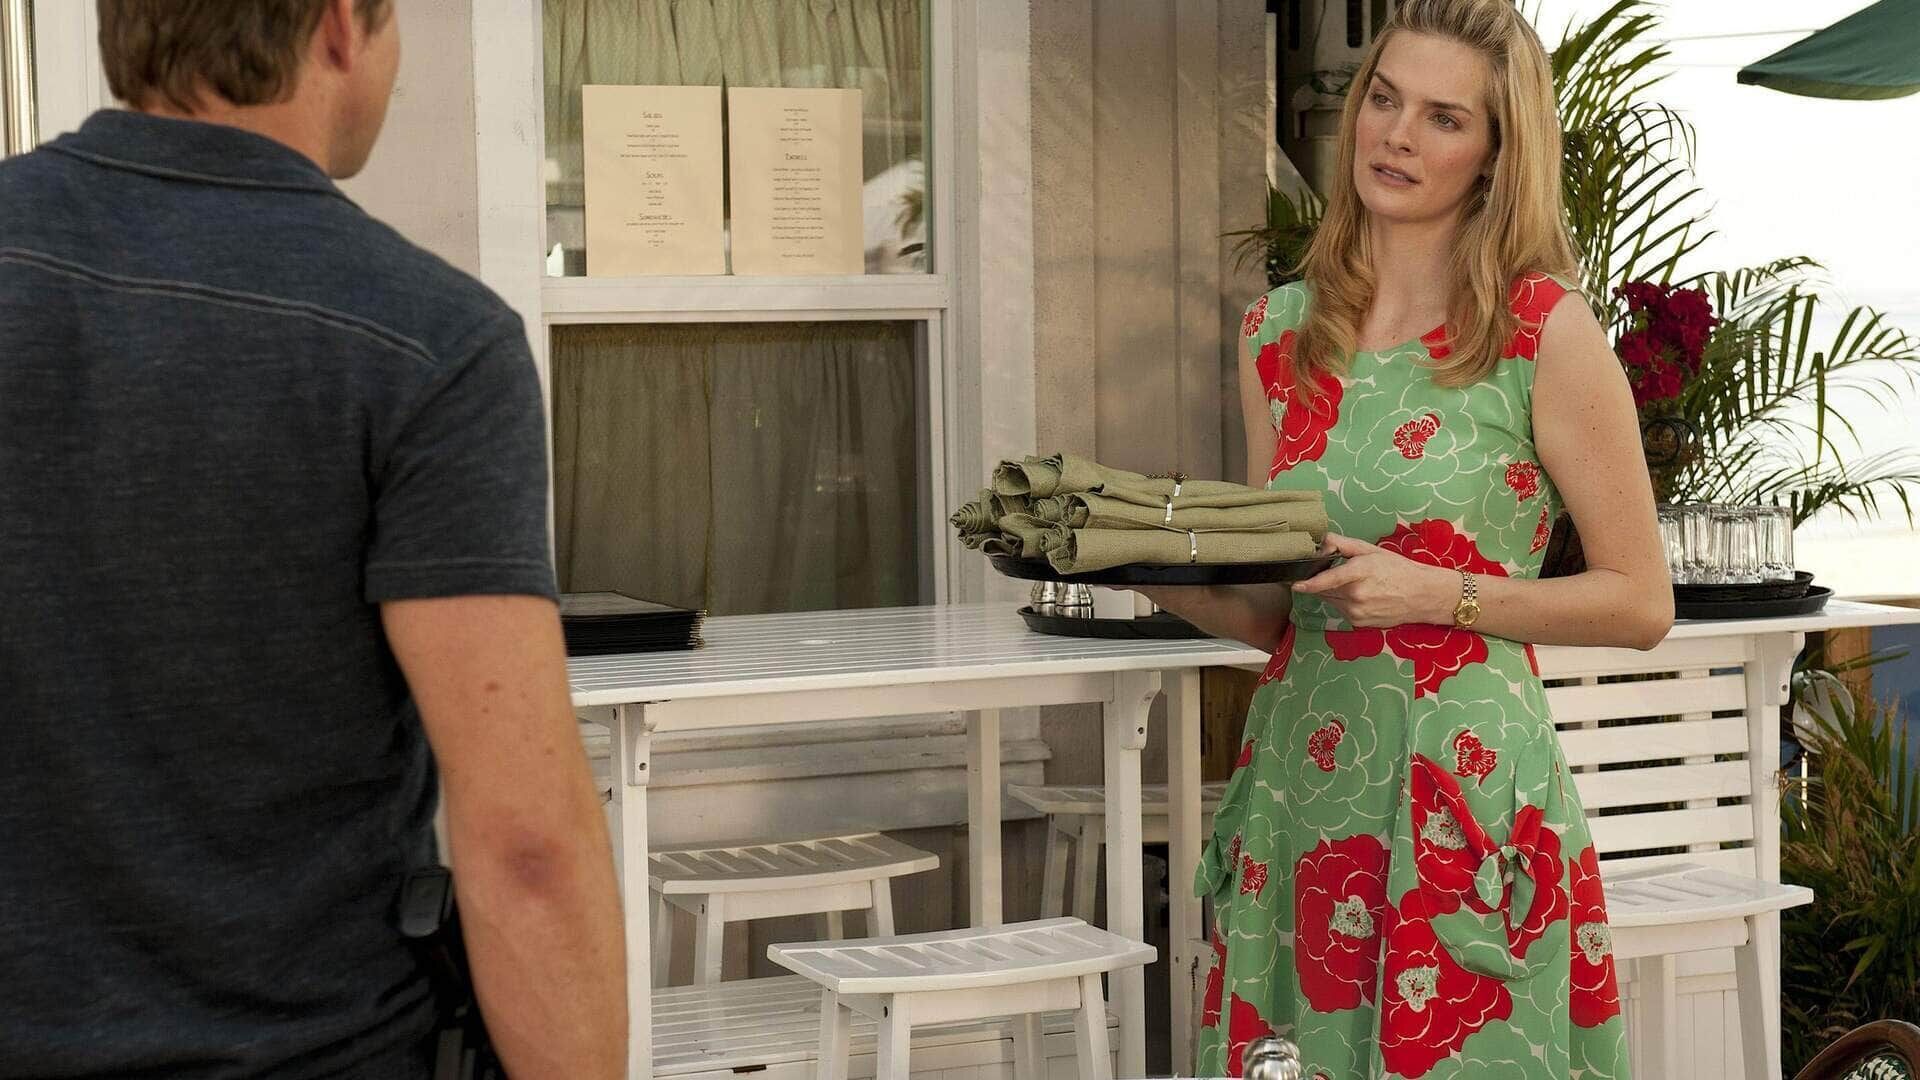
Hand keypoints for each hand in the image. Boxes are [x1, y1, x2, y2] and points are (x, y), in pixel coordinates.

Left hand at [1292, 533, 1456, 627]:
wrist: (1422, 595)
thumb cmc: (1398, 569)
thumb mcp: (1371, 550)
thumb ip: (1343, 544)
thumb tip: (1322, 544)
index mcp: (1360, 573)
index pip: (1328, 580)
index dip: (1309, 583)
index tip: (1295, 584)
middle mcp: (1357, 595)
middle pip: (1325, 590)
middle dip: (1324, 582)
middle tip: (1341, 574)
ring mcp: (1357, 612)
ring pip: (1331, 601)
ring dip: (1334, 592)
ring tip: (1355, 584)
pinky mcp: (1358, 623)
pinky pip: (1341, 611)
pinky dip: (1344, 603)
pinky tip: (1361, 597)